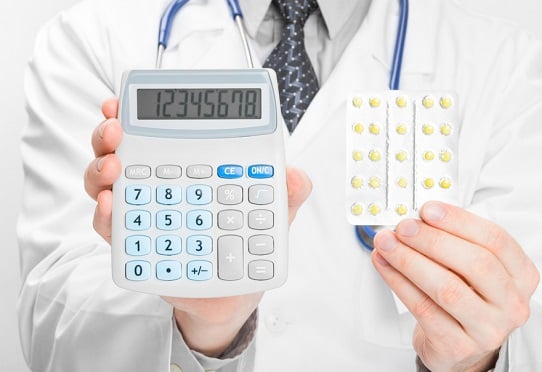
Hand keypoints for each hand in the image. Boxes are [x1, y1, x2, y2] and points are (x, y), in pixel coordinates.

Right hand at [85, 99, 311, 356]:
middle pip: (117, 150)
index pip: (153, 131)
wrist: (234, 291)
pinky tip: (110, 206)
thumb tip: (296, 176)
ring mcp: (142, 214)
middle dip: (107, 135)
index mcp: (184, 165)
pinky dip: (105, 216)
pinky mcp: (136, 246)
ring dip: (99, 171)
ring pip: (103, 184)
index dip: (131, 113)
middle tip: (115, 130)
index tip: (119, 102)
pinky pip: (111, 229)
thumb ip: (287, 192)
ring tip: (112, 168)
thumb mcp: (272, 212)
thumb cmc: (247, 240)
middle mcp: (156, 183)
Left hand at [372, 201, 539, 370]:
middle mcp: (511, 303)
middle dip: (432, 240)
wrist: (461, 348)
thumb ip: (454, 241)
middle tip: (403, 227)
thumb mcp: (472, 268)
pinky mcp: (458, 346)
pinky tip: (386, 266)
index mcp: (522, 275)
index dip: (459, 221)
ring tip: (387, 244)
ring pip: (447, 288)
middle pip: (475, 263)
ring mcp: (488, 328)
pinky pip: (424, 309)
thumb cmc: (466, 299)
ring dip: (410, 260)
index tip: (428, 210)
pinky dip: (399, 282)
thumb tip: (419, 218)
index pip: (495, 240)